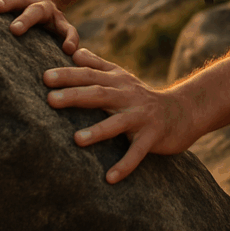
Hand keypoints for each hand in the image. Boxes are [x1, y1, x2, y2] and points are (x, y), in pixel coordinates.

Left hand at [0, 0, 78, 54]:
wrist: (48, 5)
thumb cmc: (19, 12)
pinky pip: (67, 29)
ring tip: (14, 30)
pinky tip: (69, 49)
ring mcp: (48, 10)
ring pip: (37, 11)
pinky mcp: (60, 23)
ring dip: (25, 18)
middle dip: (6, 2)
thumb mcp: (9, 6)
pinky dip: (70, 37)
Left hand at [43, 48, 196, 182]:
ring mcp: (141, 117)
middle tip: (50, 99)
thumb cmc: (144, 96)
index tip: (45, 77)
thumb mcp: (123, 77)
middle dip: (75, 96)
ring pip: (118, 123)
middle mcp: (128, 96)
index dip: (68, 75)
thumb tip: (75, 52)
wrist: (184, 111)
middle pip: (100, 94)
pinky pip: (138, 152)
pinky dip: (125, 165)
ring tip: (76, 140)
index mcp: (118, 82)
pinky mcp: (153, 136)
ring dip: (98, 132)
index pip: (90, 76)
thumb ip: (98, 66)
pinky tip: (109, 178)